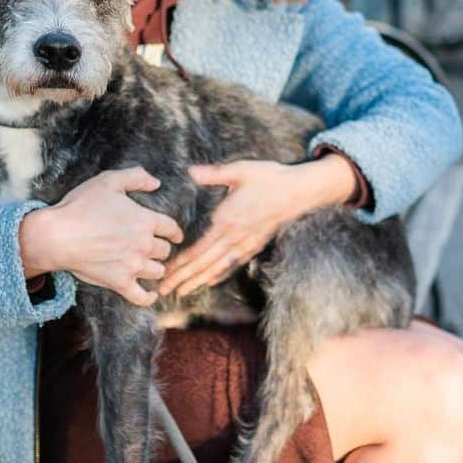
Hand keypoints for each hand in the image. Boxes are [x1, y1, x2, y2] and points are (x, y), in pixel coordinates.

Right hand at [19, 167, 183, 305]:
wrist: (58, 236)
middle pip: (165, 251)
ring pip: (158, 272)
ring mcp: (133, 266)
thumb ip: (136, 177)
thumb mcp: (108, 181)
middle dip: (162, 248)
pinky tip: (151, 295)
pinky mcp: (119, 283)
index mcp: (145, 220)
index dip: (174, 232)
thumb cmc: (80, 206)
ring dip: (156, 268)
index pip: (171, 229)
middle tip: (156, 249)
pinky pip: (141, 297)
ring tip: (151, 266)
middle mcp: (144, 244)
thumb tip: (156, 183)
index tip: (175, 236)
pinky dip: (149, 298)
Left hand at [158, 156, 356, 298]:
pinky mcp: (255, 245)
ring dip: (197, 281)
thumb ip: (214, 174)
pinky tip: (210, 281)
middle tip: (162, 291)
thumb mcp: (240, 170)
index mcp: (227, 221)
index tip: (164, 272)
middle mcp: (235, 238)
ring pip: (217, 268)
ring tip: (181, 292)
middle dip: (182, 278)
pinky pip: (233, 264)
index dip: (179, 263)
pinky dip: (219, 274)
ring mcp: (246, 244)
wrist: (299, 192)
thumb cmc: (270, 178)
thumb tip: (191, 171)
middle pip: (203, 264)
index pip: (198, 249)